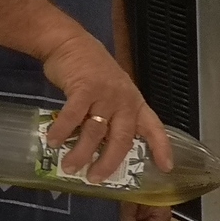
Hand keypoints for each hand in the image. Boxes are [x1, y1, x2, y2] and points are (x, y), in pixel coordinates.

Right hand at [41, 30, 172, 181]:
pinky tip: (53, 141)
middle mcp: (123, 101)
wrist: (69, 41)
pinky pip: (73, 117)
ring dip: (81, 152)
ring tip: (69, 166)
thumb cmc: (90, 68)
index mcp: (134, 102)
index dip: (161, 148)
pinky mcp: (83, 89)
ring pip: (94, 132)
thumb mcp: (112, 89)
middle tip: (95, 179)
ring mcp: (104, 95)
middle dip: (108, 162)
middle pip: (120, 139)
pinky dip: (63, 131)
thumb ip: (112, 113)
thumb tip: (102, 144)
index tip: (166, 167)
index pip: (154, 127)